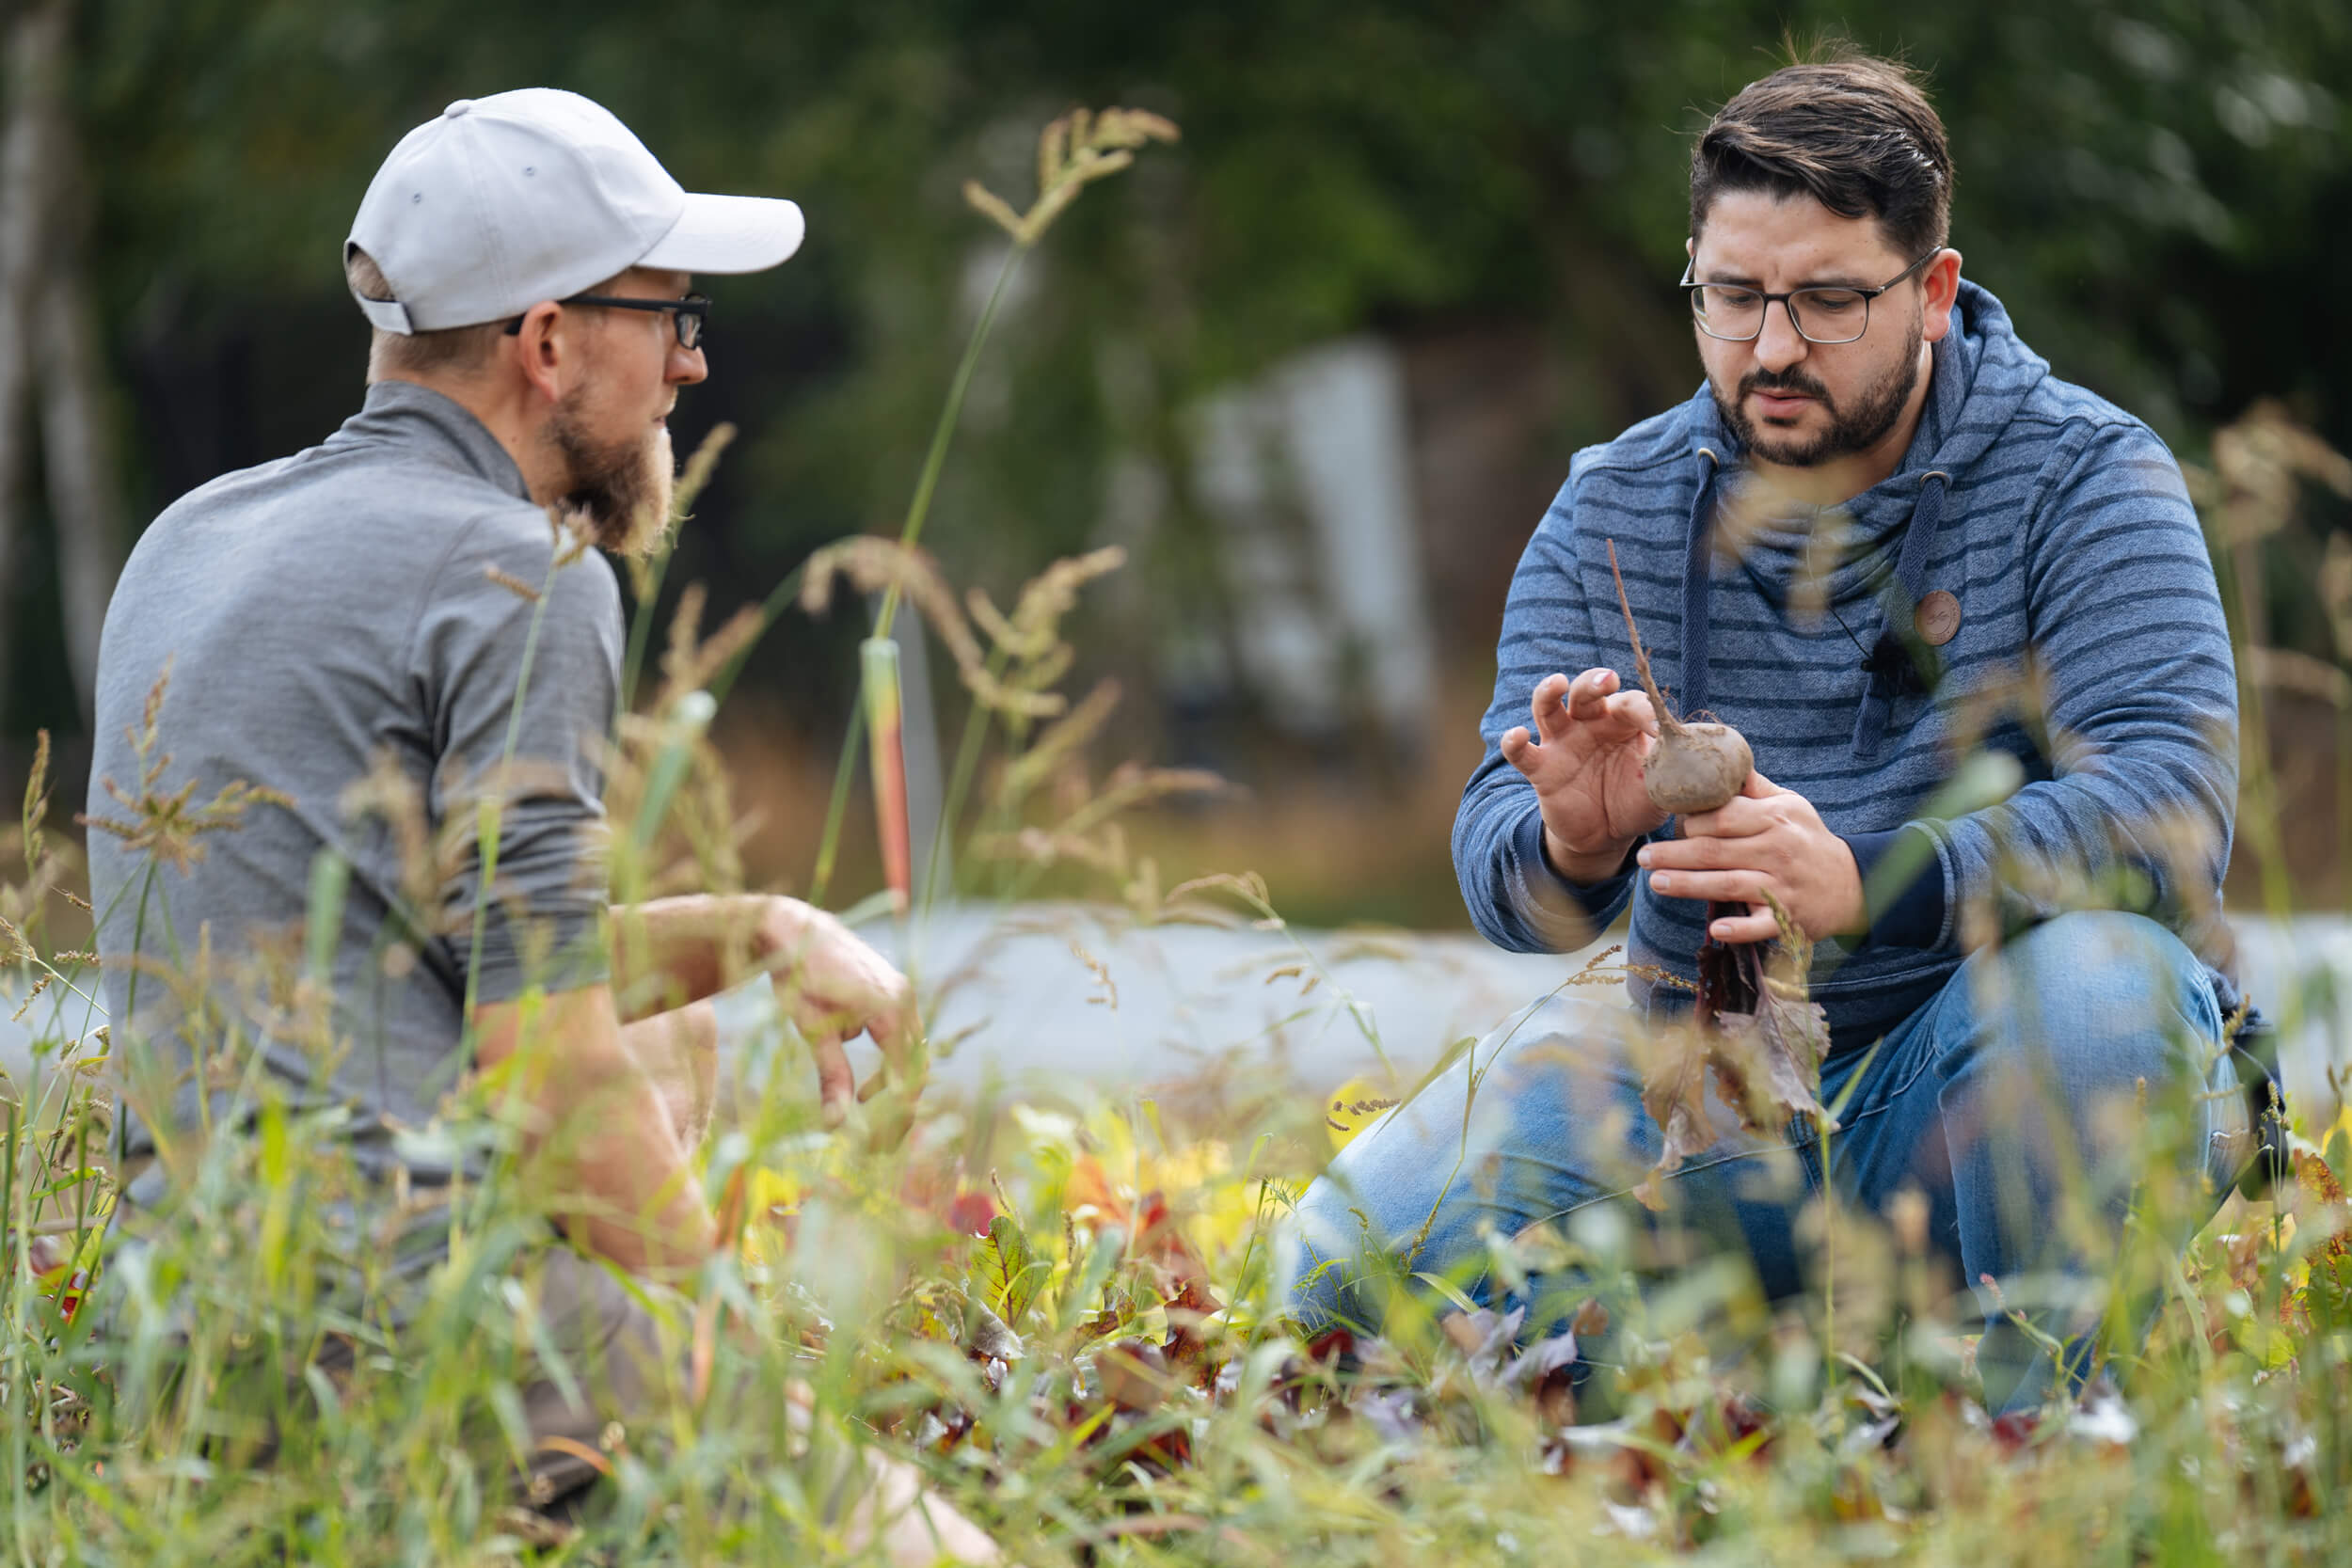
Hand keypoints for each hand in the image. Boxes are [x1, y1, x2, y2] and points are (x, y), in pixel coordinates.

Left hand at [754, 898, 925, 1132]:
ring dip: (894, 1084)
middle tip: (880, 1142)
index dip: (896, 1115)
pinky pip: (902, 1037)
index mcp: (888, 1008)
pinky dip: (889, 1063)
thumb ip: (831, 1075)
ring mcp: (903, 992)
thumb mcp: (811, 1029)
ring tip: (865, 1106)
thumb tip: (836, 1125)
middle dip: (901, 1107)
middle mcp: (904, 998)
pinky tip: (862, 1080)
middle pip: (917, 1066)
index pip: (905, 1074)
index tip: (880, 1146)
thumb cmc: (797, 976)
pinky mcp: (894, 991)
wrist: (794, 928)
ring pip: (912, 1052)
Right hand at [1499, 668, 1668, 881]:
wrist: (1606, 836)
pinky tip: (1517, 735)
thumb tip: (1710, 764)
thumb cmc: (1637, 801)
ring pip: (1549, 707)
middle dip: (1595, 681)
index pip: (1632, 703)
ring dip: (1550, 691)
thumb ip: (1680, 772)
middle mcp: (1590, 724)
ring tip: (1558, 684)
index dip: (1644, 711)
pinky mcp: (1541, 768)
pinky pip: (1522, 752)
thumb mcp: (1663, 788)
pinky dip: (1514, 741)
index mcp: (1623, 723)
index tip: (1658, 728)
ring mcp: (1562, 743)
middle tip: (1607, 680)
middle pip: (1587, 691)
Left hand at [1635, 771, 1865, 943]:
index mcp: (1773, 819)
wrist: (1851, 883)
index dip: (1691, 822)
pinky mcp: (1788, 918)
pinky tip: (1715, 928)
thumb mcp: (1790, 804)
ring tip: (1656, 883)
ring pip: (1728, 884)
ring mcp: (1782, 886)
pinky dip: (1739, 928)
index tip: (1670, 827)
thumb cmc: (1809, 839)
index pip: (1723, 817)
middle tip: (1642, 857)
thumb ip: (1753, 787)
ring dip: (1688, 885)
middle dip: (1673, 854)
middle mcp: (1776, 850)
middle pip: (1715, 852)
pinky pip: (1760, 924)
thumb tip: (1722, 760)